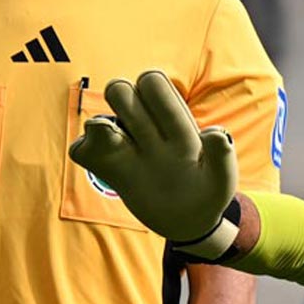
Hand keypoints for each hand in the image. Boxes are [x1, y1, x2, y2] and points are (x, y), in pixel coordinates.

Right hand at [68, 70, 238, 247]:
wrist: (189, 222)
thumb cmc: (208, 193)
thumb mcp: (222, 179)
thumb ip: (222, 156)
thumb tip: (214, 132)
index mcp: (174, 122)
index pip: (152, 82)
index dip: (154, 91)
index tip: (171, 123)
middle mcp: (146, 129)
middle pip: (119, 89)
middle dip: (127, 104)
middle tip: (146, 136)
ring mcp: (124, 147)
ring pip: (97, 118)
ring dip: (102, 129)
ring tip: (120, 146)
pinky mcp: (107, 167)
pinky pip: (80, 149)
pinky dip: (86, 151)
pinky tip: (112, 170)